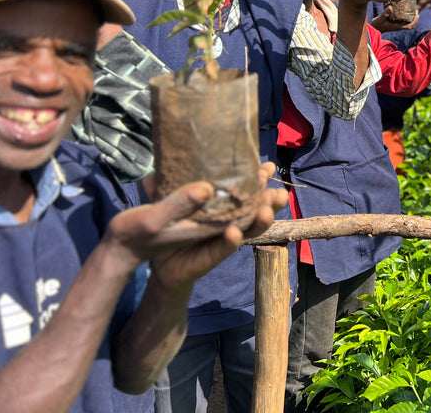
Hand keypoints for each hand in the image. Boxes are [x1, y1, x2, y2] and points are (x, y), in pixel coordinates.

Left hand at [107, 163, 286, 289]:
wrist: (160, 264)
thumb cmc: (171, 230)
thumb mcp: (167, 206)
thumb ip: (162, 189)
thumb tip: (151, 172)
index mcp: (225, 204)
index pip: (247, 189)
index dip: (260, 178)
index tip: (268, 167)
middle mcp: (231, 220)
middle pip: (258, 208)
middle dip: (271, 200)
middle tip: (279, 192)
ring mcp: (225, 238)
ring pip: (250, 229)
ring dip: (261, 221)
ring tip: (266, 211)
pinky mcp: (214, 255)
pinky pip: (225, 248)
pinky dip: (232, 241)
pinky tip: (234, 232)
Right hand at [371, 5, 418, 32]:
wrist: (373, 29)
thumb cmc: (376, 25)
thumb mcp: (380, 19)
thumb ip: (385, 14)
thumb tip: (390, 7)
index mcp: (397, 27)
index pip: (410, 26)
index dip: (415, 21)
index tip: (417, 13)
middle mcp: (398, 27)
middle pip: (411, 24)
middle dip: (415, 18)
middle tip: (416, 9)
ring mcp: (397, 25)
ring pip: (408, 22)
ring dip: (411, 17)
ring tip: (412, 8)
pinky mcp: (395, 23)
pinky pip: (404, 20)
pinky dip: (406, 16)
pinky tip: (404, 9)